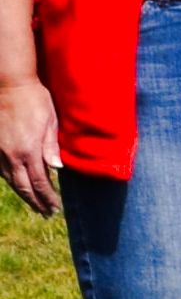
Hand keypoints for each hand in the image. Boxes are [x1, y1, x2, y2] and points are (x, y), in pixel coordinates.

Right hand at [0, 76, 60, 217]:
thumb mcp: (50, 121)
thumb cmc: (34, 100)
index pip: (39, 182)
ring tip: (34, 203)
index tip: (55, 209)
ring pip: (10, 180)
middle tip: (46, 213)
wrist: (8, 85)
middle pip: (23, 186)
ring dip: (23, 193)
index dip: (47, 198)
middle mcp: (11, 155)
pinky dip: (10, 180)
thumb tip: (57, 169)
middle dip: (35, 202)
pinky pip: (1, 170)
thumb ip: (51, 146)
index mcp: (29, 150)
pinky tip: (17, 183)